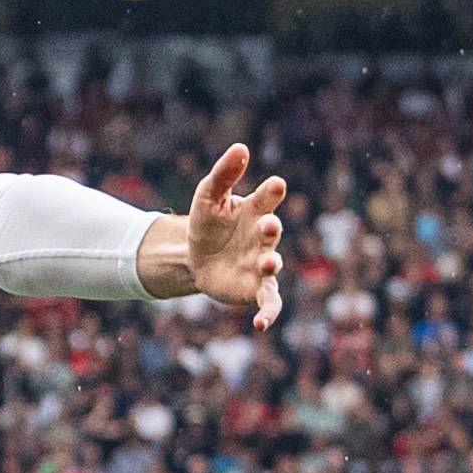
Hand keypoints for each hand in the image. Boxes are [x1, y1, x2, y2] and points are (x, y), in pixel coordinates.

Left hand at [175, 143, 294, 332]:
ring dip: (271, 264)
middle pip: (271, 232)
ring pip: (272, 265)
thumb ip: (224, 174)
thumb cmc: (208, 222)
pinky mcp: (255, 287)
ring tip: (268, 262)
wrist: (195, 256)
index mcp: (255, 210)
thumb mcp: (208, 196)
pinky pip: (268, 301)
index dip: (272, 192)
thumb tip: (241, 147)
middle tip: (268, 224)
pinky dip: (269, 313)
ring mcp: (261, 263)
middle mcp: (263, 237)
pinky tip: (262, 325)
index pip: (267, 198)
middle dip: (271, 229)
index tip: (276, 184)